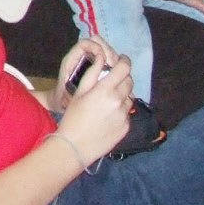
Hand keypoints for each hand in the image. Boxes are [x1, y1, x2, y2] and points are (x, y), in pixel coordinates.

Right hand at [51, 39, 132, 160]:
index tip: (122, 59)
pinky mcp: (126, 127)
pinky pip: (127, 112)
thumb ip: (92, 74)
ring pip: (130, 97)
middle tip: (113, 79)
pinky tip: (108, 115)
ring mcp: (124, 115)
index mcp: (105, 90)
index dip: (125, 61)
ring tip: (108, 100)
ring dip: (123, 94)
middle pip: (130, 81)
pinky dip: (121, 109)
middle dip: (123, 77)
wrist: (75, 146)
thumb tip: (101, 58)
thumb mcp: (79, 92)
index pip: (124, 69)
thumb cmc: (73, 116)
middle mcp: (118, 101)